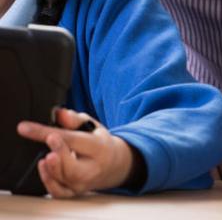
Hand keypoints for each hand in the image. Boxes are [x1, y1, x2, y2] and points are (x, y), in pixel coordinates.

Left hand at [17, 108, 134, 197]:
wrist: (113, 164)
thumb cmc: (99, 142)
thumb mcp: (92, 126)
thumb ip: (74, 119)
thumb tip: (59, 113)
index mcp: (99, 147)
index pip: (72, 139)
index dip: (48, 133)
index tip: (26, 127)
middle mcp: (92, 168)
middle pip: (73, 167)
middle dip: (59, 154)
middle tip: (49, 139)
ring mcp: (84, 183)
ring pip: (64, 180)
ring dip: (51, 167)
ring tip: (46, 156)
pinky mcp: (75, 192)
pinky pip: (59, 192)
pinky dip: (48, 182)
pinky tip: (44, 168)